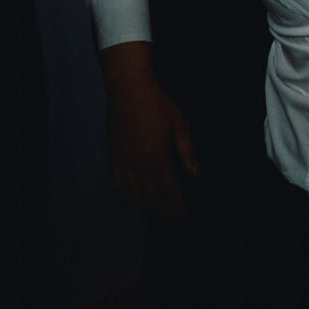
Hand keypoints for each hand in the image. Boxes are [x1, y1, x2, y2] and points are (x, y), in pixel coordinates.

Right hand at [102, 44, 199, 219]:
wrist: (129, 88)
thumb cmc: (158, 104)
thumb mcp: (180, 125)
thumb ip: (188, 153)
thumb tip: (196, 176)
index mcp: (157, 156)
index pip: (169, 191)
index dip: (177, 207)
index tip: (184, 216)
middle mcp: (138, 163)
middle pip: (152, 197)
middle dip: (164, 211)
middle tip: (173, 219)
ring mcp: (123, 161)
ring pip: (134, 194)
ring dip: (146, 208)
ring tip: (157, 214)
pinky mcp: (113, 155)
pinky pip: (117, 184)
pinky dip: (126, 196)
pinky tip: (134, 201)